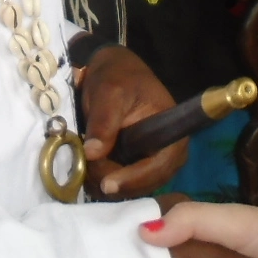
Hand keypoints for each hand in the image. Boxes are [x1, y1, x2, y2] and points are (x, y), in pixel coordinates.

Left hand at [81, 46, 186, 197]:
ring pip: (134, 187)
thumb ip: (103, 122)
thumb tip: (93, 154)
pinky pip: (125, 182)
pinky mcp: (138, 164)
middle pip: (147, 182)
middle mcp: (169, 152)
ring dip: (109, 184)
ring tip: (84, 170)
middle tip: (87, 172)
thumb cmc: (117, 76)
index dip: (134, 179)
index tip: (106, 184)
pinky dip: (106, 180)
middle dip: (117, 183)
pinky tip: (88, 172)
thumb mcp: (108, 93)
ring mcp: (153, 160)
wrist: (113, 69)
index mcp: (172, 133)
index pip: (159, 166)